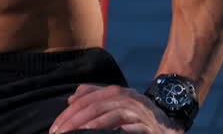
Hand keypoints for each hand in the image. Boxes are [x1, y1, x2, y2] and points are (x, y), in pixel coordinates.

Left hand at [49, 84, 184, 133]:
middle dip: (74, 120)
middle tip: (59, 133)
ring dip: (90, 125)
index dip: (69, 113)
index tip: (55, 128)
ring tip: (75, 133)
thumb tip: (71, 98)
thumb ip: (93, 96)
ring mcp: (136, 110)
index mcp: (114, 91)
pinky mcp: (147, 125)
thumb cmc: (136, 111)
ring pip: (110, 115)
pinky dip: (114, 130)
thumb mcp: (114, 102)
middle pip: (94, 106)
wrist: (167, 118)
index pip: (86, 99)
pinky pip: (128, 128)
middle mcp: (125, 96)